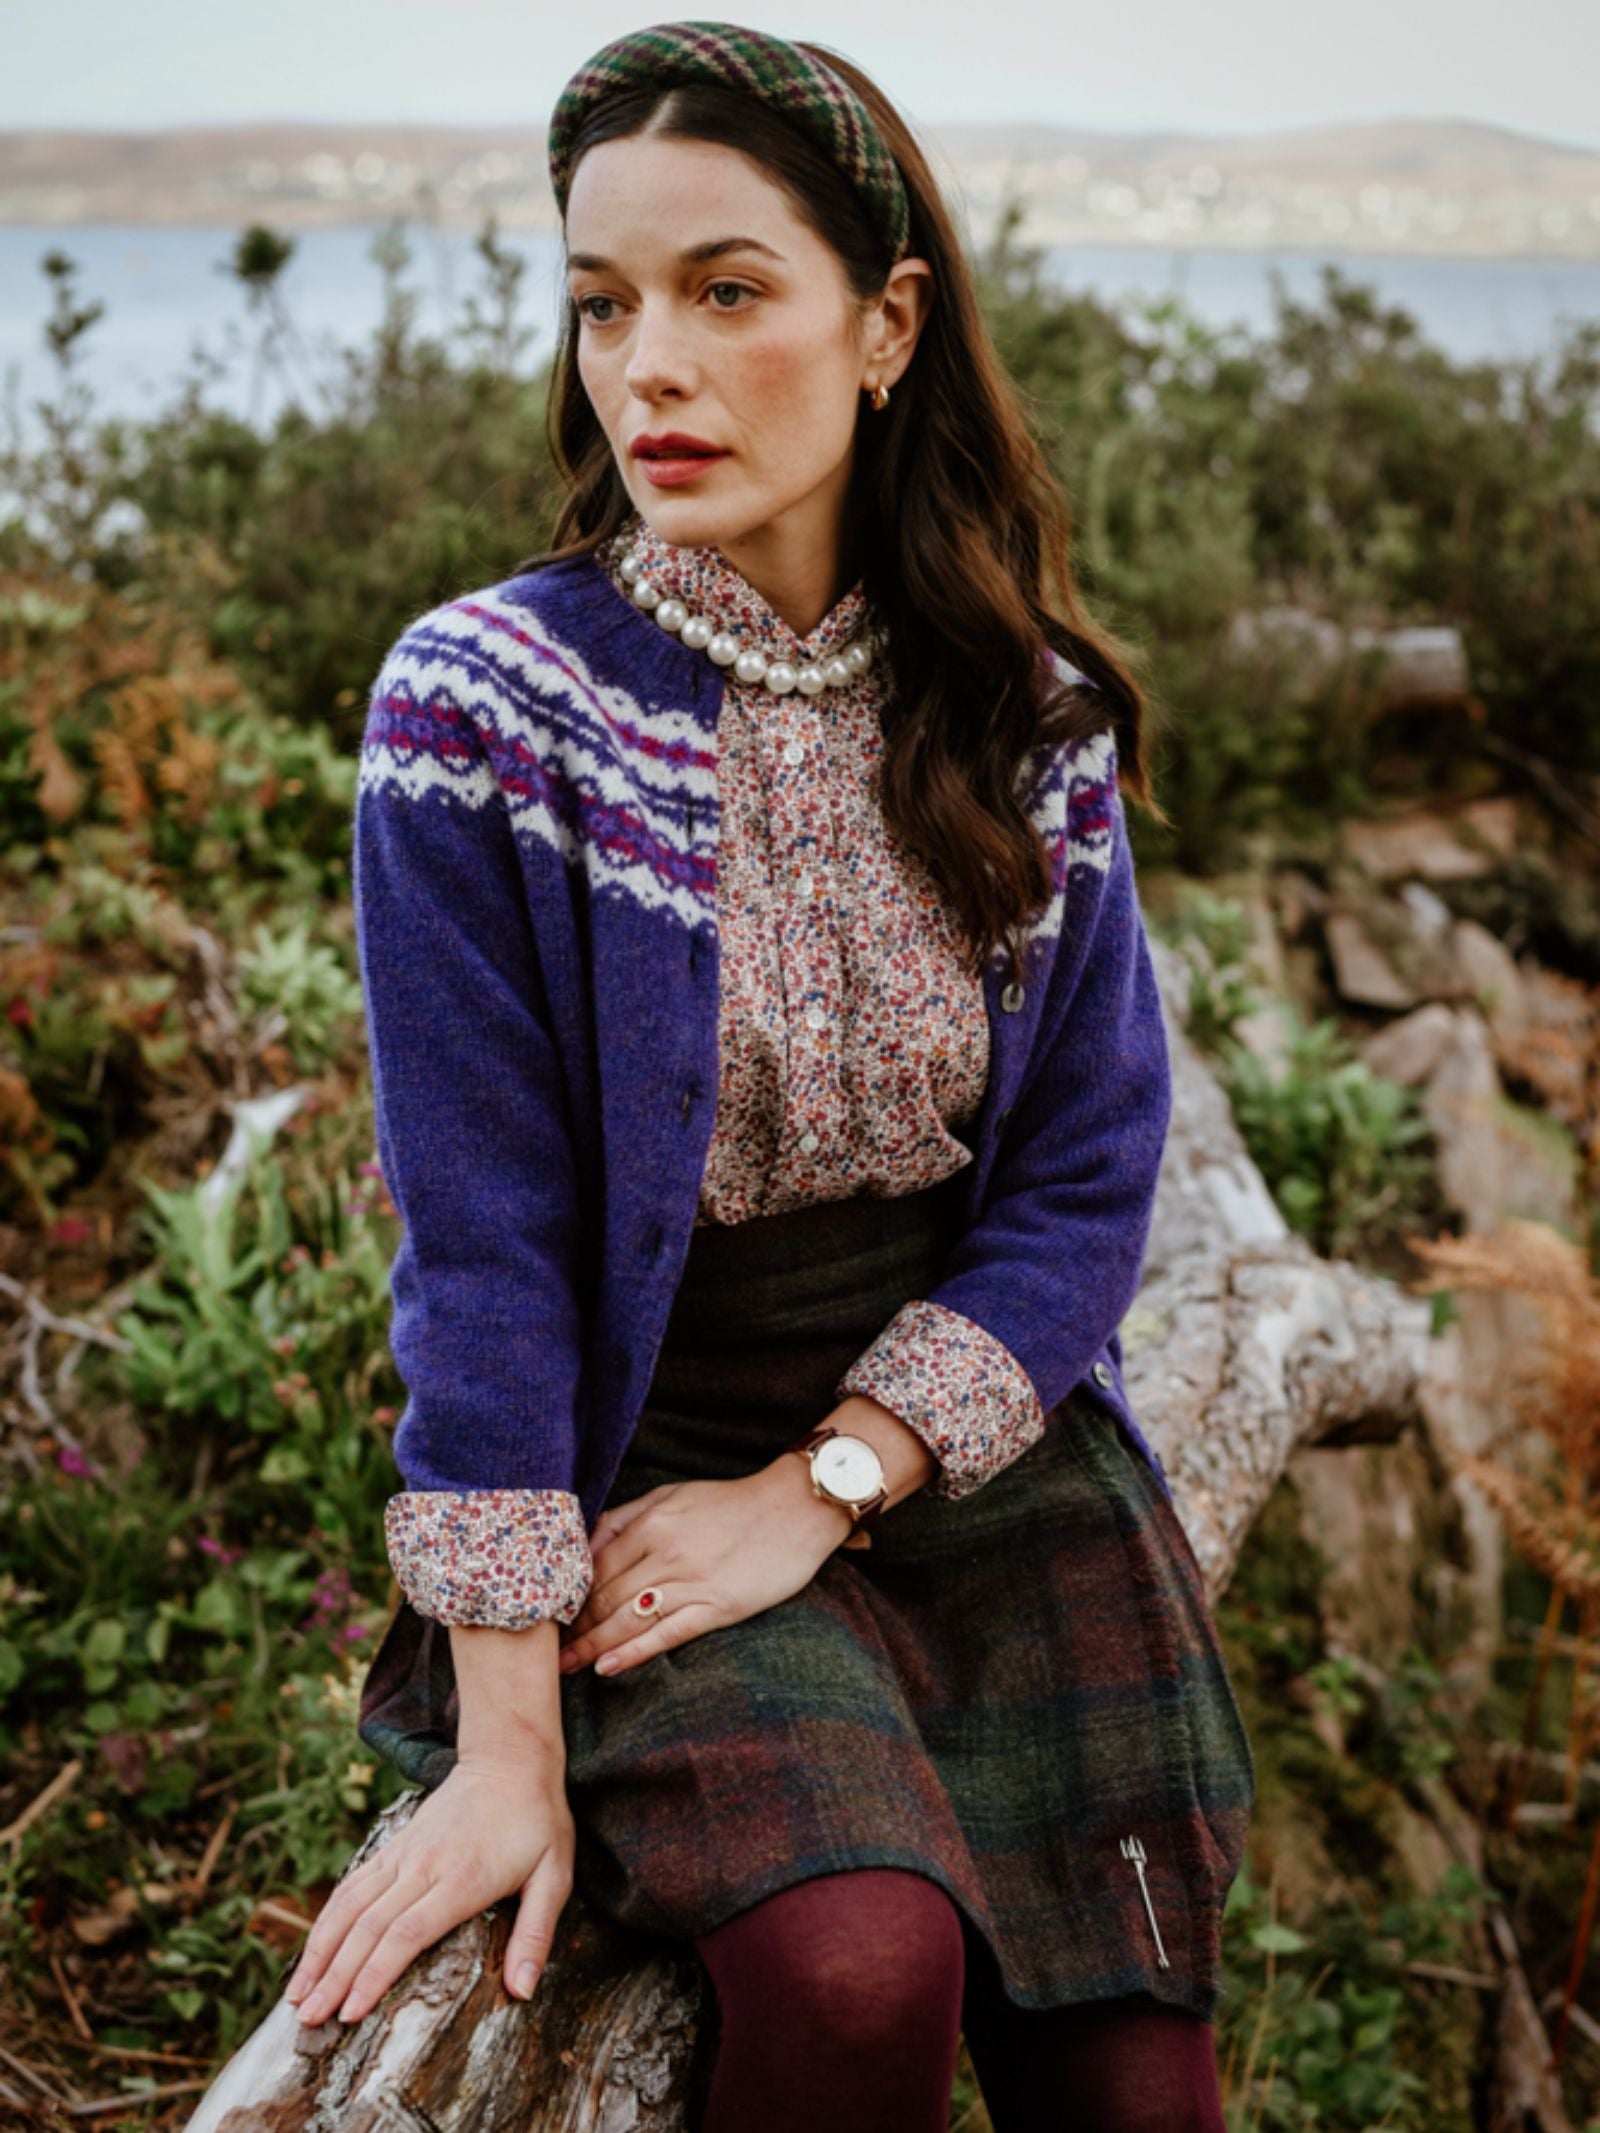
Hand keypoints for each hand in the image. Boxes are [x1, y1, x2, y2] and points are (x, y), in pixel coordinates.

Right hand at [283, 1754, 574, 2025]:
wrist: (508, 1759)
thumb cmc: (536, 1821)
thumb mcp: (555, 1875)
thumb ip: (536, 1933)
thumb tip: (523, 1990)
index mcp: (462, 1879)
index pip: (407, 1933)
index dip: (374, 1974)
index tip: (349, 2013)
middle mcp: (424, 1866)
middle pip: (368, 1927)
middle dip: (335, 1977)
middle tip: (309, 2019)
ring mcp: (403, 1853)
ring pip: (350, 1905)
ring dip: (320, 1952)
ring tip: (296, 1996)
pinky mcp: (393, 1846)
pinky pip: (352, 1885)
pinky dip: (327, 1919)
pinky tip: (311, 1951)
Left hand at [557, 1463, 852, 1679]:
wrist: (795, 1508)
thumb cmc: (732, 1503)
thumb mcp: (674, 1495)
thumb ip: (627, 1517)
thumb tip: (583, 1543)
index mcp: (652, 1522)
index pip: (595, 1566)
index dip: (568, 1594)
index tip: (548, 1615)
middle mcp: (666, 1552)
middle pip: (605, 1597)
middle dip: (572, 1627)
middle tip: (546, 1651)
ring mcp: (692, 1581)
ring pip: (627, 1619)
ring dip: (591, 1645)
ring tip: (564, 1667)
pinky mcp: (718, 1606)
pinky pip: (667, 1634)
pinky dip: (633, 1652)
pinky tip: (607, 1667)